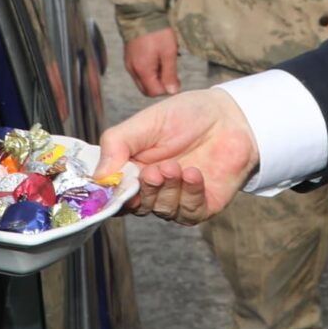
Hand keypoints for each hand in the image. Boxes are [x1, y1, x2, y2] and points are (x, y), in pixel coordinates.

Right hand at [96, 88, 258, 224]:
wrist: (229, 116)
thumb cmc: (186, 116)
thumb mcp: (145, 123)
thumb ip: (117, 145)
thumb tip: (98, 176)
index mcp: (132, 169)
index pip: (113, 193)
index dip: (112, 194)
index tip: (115, 185)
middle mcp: (152, 188)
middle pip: (135, 207)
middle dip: (143, 191)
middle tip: (153, 171)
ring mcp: (176, 199)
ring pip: (161, 210)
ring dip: (167, 189)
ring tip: (175, 166)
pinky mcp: (201, 206)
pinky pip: (188, 212)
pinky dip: (190, 193)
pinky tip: (194, 173)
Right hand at [123, 28, 181, 98]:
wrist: (142, 13)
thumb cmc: (157, 32)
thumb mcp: (169, 53)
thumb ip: (170, 74)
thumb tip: (172, 92)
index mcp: (142, 70)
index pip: (154, 92)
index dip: (167, 89)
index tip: (177, 80)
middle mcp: (132, 70)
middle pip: (147, 89)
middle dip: (160, 85)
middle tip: (172, 73)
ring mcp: (129, 63)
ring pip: (143, 81)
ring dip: (155, 78)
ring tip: (165, 63)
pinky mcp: (129, 57)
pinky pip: (139, 71)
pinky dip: (149, 71)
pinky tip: (157, 59)